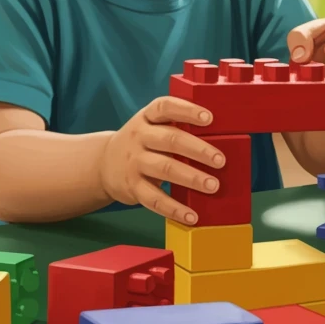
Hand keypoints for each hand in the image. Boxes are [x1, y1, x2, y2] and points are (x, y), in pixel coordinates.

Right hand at [99, 97, 224, 225]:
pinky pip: (154, 199)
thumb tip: (219, 138)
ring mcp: (134, 162)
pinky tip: (191, 216)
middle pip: (171, 140)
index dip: (187, 111)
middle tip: (221, 160)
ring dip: (191, 178)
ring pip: (165, 169)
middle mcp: (139, 137)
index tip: (209, 118)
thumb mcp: (151, 126)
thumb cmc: (141, 141)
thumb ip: (175, 126)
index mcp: (147, 117)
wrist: (103, 163)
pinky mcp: (132, 186)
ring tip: (213, 185)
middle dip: (198, 150)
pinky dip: (174, 209)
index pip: (166, 107)